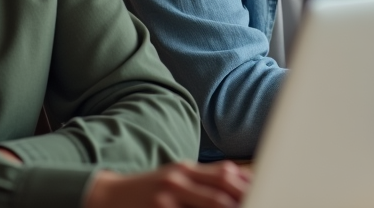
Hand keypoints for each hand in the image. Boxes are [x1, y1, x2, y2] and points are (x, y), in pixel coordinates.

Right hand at [84, 161, 249, 207]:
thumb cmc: (148, 190)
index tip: (267, 190)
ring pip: (211, 205)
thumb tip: (240, 177)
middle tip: (262, 202)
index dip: (248, 185)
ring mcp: (166, 198)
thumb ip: (205, 179)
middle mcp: (178, 179)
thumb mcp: (176, 177)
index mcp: (186, 169)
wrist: (106, 196)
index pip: (226, 174)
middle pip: (222, 190)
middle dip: (243, 200)